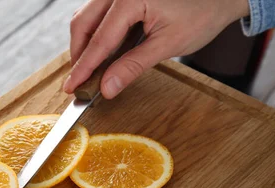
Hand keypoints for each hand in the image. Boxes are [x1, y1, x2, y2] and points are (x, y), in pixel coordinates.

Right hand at [63, 0, 250, 97]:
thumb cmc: (203, 12)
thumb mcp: (167, 44)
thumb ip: (132, 66)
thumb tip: (107, 87)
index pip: (99, 40)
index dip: (83, 67)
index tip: (72, 87)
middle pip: (83, 23)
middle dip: (79, 54)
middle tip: (78, 81)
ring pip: (85, 16)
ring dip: (84, 43)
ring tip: (90, 69)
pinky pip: (97, 12)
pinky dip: (95, 33)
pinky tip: (101, 52)